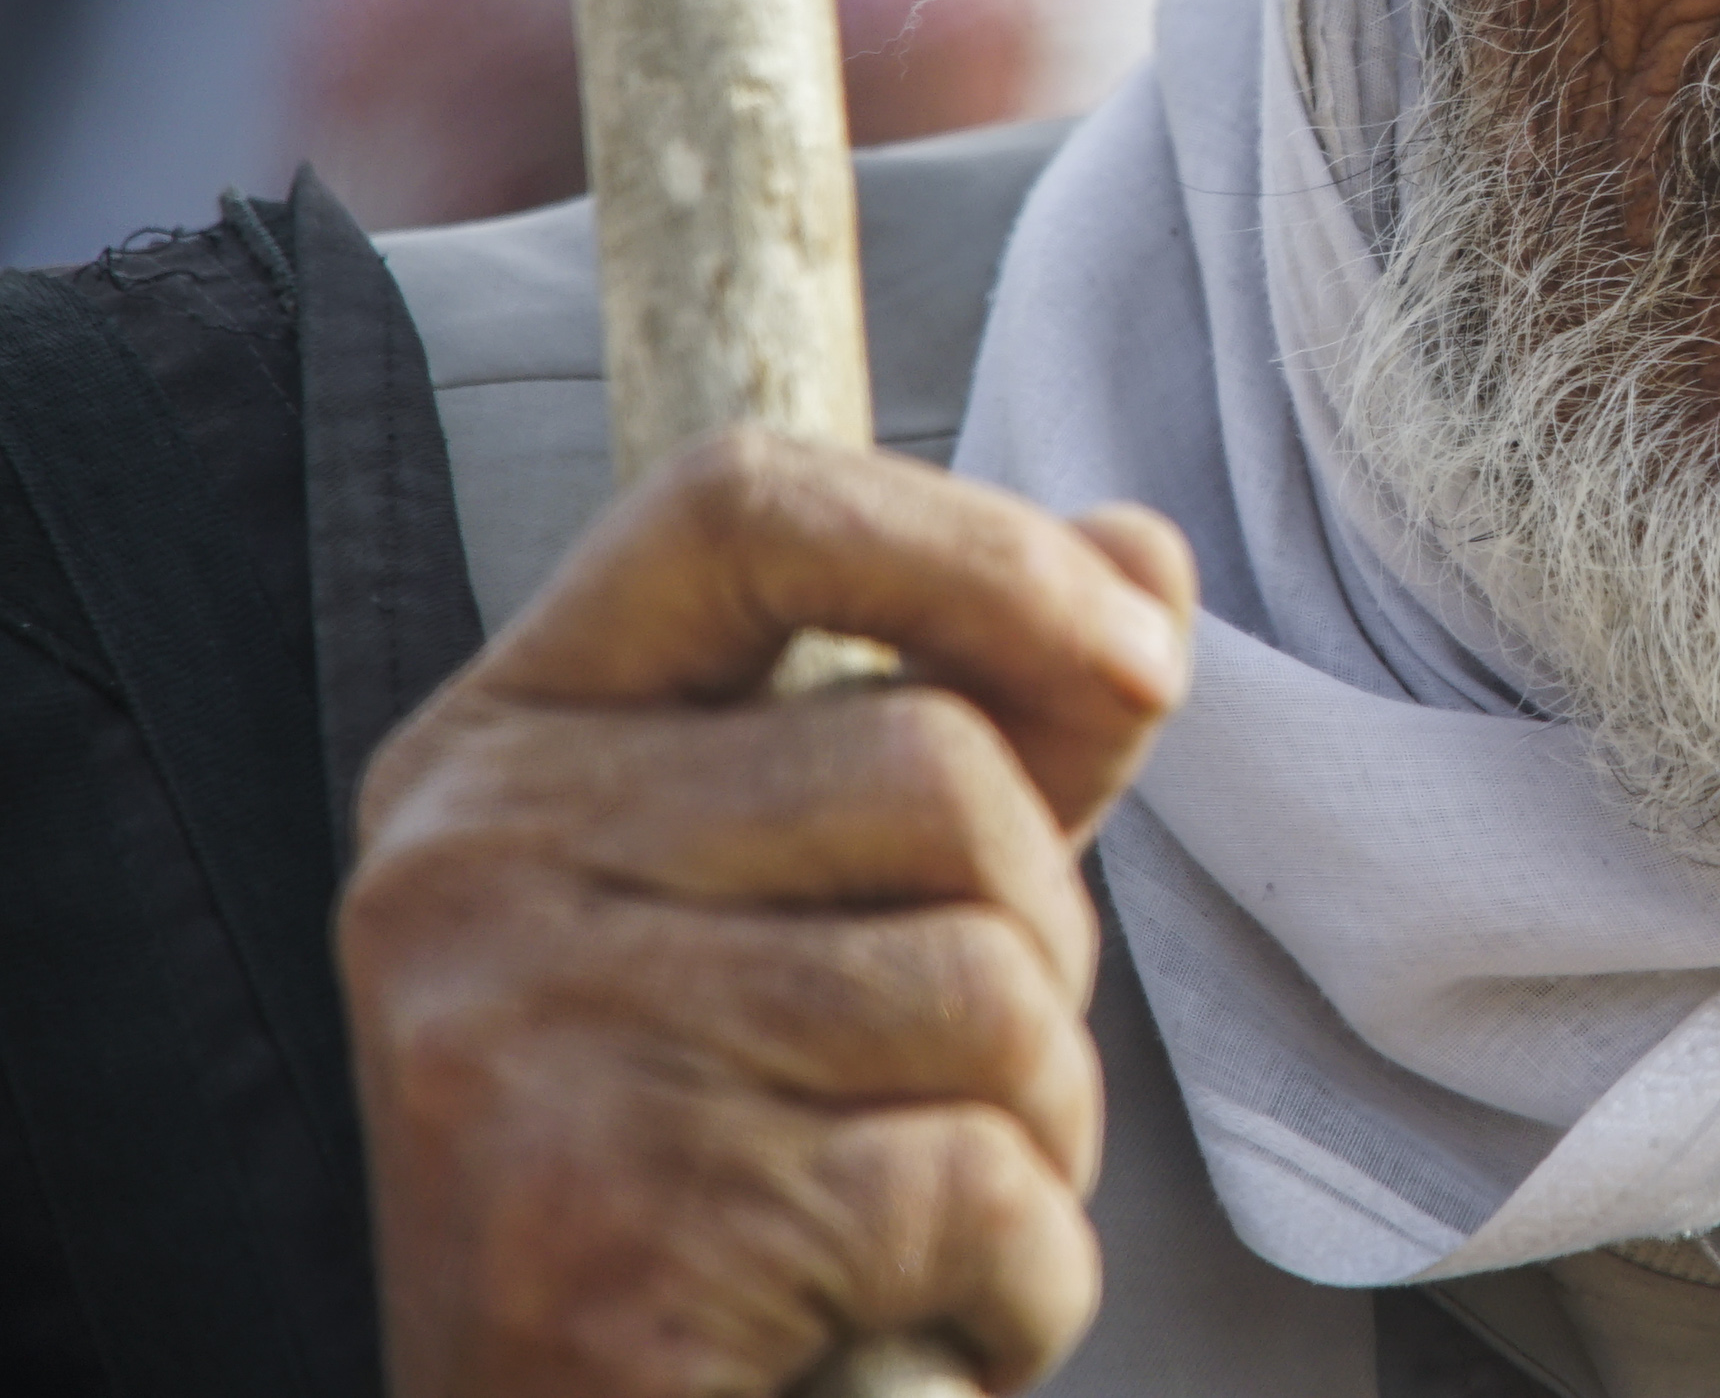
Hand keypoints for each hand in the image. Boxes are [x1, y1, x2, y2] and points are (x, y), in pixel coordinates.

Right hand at [339, 427, 1193, 1396]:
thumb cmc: (712, 1162)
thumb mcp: (812, 901)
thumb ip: (974, 722)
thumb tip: (1146, 557)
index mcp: (505, 745)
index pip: (744, 505)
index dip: (978, 544)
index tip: (1140, 649)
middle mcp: (472, 871)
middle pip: (934, 770)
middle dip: (1045, 930)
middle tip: (971, 1070)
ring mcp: (524, 1053)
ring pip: (985, 984)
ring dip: (1041, 1121)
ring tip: (931, 1200)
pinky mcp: (615, 1245)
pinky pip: (979, 1185)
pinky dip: (1027, 1278)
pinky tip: (936, 1316)